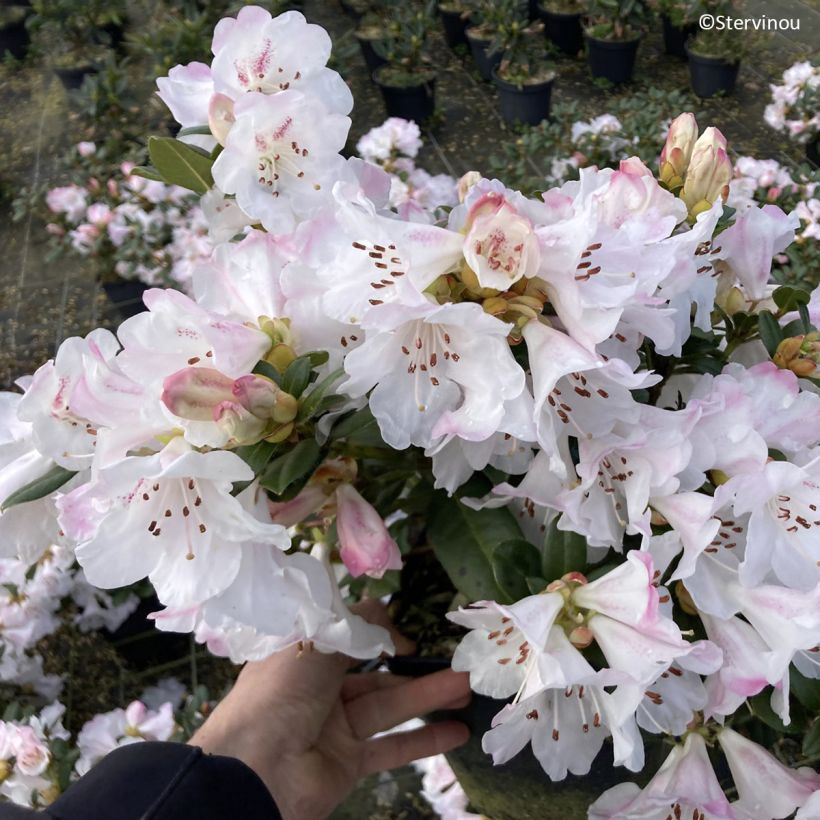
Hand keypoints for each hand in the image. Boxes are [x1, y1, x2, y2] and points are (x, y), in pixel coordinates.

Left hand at [189, 600, 470, 818]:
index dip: (380, 634)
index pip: (348, 638)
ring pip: (390, 706)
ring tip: (468, 688)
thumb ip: (360, 625)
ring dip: (429, 696)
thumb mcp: (319, 640)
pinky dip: (424, 740)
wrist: (255, 768)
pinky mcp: (348, 763)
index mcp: (304, 655)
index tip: (410, 635)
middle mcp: (319, 689)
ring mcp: (336, 727)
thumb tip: (391, 616)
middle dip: (416, 668)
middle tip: (458, 662)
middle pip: (376, 674)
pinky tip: (457, 731)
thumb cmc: (282, 691)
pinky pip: (392, 747)